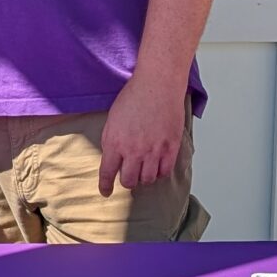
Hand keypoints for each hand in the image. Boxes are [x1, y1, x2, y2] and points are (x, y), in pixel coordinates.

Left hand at [98, 70, 185, 197]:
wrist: (157, 84)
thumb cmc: (134, 96)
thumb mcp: (112, 120)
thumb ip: (112, 141)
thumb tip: (114, 159)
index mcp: (114, 143)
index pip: (107, 173)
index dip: (105, 186)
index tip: (106, 192)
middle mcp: (133, 150)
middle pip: (129, 181)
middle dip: (127, 181)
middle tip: (129, 176)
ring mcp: (153, 150)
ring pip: (148, 179)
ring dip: (144, 177)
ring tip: (144, 170)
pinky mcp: (170, 147)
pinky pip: (165, 171)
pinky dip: (160, 172)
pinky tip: (158, 166)